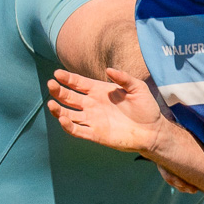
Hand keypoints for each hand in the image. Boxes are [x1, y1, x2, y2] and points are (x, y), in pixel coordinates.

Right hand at [46, 67, 165, 153]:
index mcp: (99, 91)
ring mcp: (92, 119)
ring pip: (69, 114)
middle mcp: (92, 104)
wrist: (153, 130)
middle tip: (51, 84)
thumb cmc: (146, 108)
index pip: (78, 83)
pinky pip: (77, 130)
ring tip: (51, 104)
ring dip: (58, 110)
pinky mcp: (95, 134)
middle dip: (58, 91)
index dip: (67, 78)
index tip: (57, 73)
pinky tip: (63, 119)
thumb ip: (124, 78)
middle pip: (69, 97)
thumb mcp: (138, 88)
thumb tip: (109, 70)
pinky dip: (68, 126)